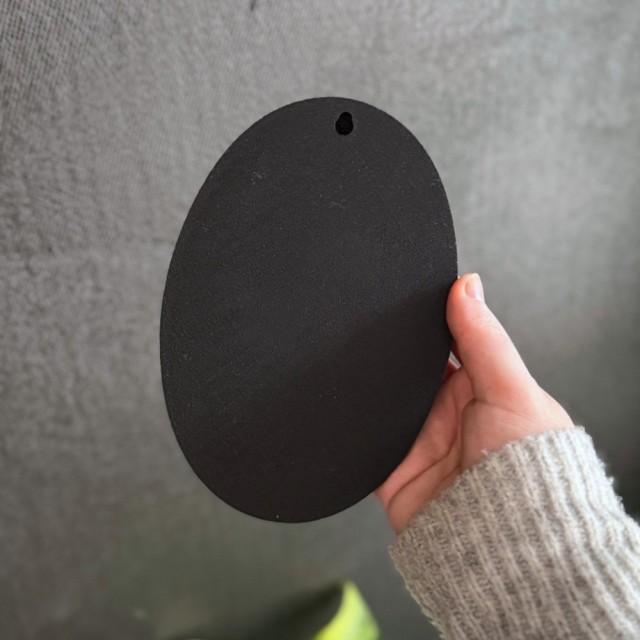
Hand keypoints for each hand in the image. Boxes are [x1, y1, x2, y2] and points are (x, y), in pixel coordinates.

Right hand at [375, 273, 574, 532]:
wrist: (508, 550)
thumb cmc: (533, 476)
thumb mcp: (513, 391)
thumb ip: (485, 339)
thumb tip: (468, 286)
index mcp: (479, 389)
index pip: (444, 343)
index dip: (426, 323)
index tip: (406, 302)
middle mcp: (446, 413)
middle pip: (407, 372)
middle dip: (394, 360)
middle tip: (381, 347)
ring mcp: (418, 442)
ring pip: (382, 403)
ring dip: (374, 395)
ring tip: (363, 380)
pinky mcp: (392, 471)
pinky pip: (364, 443)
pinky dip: (355, 431)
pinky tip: (350, 415)